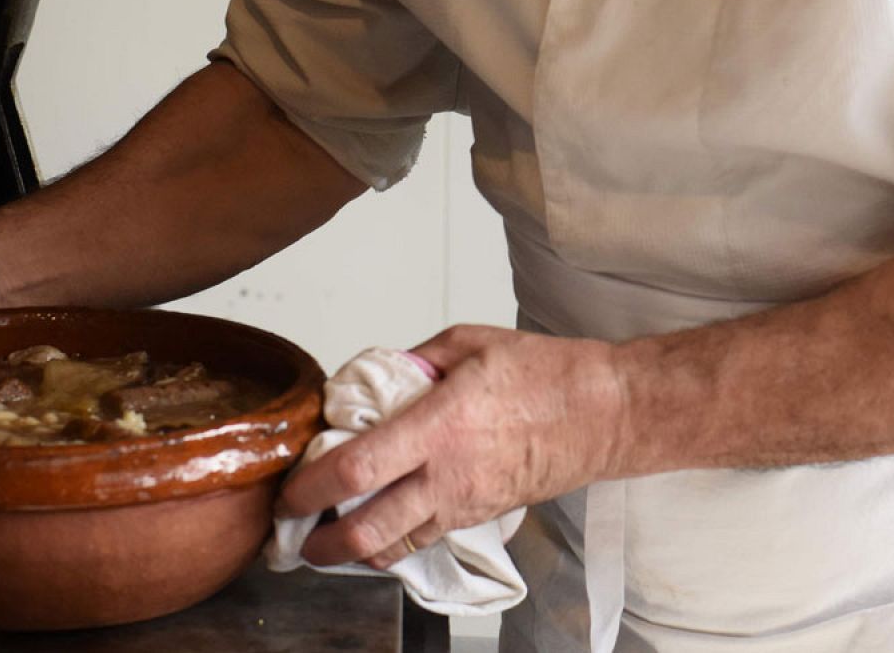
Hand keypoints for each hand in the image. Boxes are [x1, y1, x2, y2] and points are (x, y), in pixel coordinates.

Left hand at [275, 325, 626, 568]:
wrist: (606, 413)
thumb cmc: (548, 375)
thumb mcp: (468, 342)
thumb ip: (411, 362)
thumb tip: (369, 379)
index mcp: (440, 425)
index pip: (356, 469)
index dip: (309, 489)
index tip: (288, 492)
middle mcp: (449, 475)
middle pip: (368, 530)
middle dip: (323, 544)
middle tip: (297, 538)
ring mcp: (466, 503)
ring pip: (396, 546)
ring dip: (355, 550)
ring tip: (329, 540)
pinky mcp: (481, 516)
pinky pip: (426, 538)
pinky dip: (395, 540)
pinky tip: (380, 527)